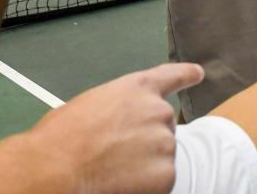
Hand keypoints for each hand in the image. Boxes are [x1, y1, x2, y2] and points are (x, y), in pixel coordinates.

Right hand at [26, 62, 202, 193]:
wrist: (58, 167)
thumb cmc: (63, 137)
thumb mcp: (93, 105)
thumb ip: (120, 109)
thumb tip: (124, 128)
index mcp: (137, 88)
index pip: (170, 76)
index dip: (185, 75)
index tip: (198, 74)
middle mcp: (158, 111)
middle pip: (162, 127)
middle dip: (145, 139)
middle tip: (115, 151)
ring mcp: (165, 142)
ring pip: (160, 156)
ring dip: (144, 164)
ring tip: (111, 167)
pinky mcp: (166, 174)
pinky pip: (159, 182)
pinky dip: (145, 187)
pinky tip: (120, 183)